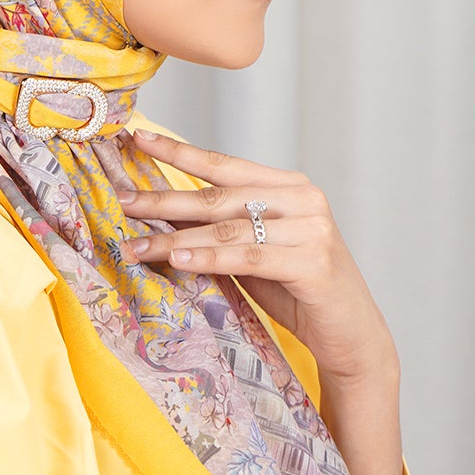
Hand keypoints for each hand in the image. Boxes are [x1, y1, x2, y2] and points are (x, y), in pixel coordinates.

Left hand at [121, 130, 396, 384]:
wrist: (351, 335)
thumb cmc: (298, 292)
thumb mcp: (253, 253)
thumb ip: (221, 229)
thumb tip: (161, 215)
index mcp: (289, 186)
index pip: (224, 164)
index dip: (179, 151)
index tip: (138, 139)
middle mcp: (303, 198)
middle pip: (218, 197)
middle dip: (165, 200)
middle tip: (123, 202)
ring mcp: (311, 228)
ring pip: (227, 229)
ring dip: (175, 238)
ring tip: (136, 245)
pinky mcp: (312, 262)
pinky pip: (247, 257)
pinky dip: (208, 258)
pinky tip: (177, 259)